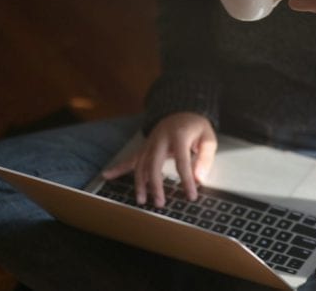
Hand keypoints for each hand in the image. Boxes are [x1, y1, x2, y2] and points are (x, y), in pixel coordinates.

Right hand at [102, 112, 216, 207]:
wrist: (182, 111)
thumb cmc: (196, 127)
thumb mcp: (208, 138)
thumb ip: (205, 158)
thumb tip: (199, 178)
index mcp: (179, 135)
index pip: (182, 161)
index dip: (186, 180)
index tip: (191, 196)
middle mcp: (160, 139)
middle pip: (154, 164)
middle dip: (155, 185)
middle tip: (160, 203)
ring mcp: (150, 143)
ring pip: (140, 164)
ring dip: (140, 183)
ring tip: (142, 200)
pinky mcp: (145, 147)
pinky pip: (131, 159)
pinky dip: (118, 168)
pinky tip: (107, 175)